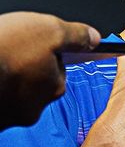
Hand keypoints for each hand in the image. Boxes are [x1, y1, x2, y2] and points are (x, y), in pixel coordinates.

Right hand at [0, 11, 100, 127]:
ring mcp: (5, 117)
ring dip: (5, 80)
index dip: (43, 53)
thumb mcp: (49, 29)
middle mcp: (32, 108)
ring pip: (10, 94)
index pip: (56, 69)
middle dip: (23, 69)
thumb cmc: (2, 48)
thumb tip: (94, 38)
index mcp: (53, 87)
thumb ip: (76, 35)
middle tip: (6, 51)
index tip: (27, 44)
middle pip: (33, 84)